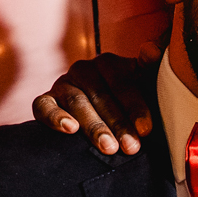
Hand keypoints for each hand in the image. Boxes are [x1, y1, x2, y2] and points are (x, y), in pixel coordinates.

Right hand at [30, 43, 162, 155]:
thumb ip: (149, 68)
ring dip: (94, 126)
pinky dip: (55, 117)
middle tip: (131, 147)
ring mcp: (62, 84)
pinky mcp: (45, 100)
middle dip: (118, 123)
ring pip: (77, 103)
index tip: (146, 130)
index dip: (135, 106)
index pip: (122, 82)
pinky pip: (44, 106)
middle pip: (101, 95)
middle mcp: (83, 69)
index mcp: (108, 63)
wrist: (100, 118)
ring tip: (108, 147)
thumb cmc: (127, 103)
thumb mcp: (143, 85)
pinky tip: (70, 129)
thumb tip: (153, 49)